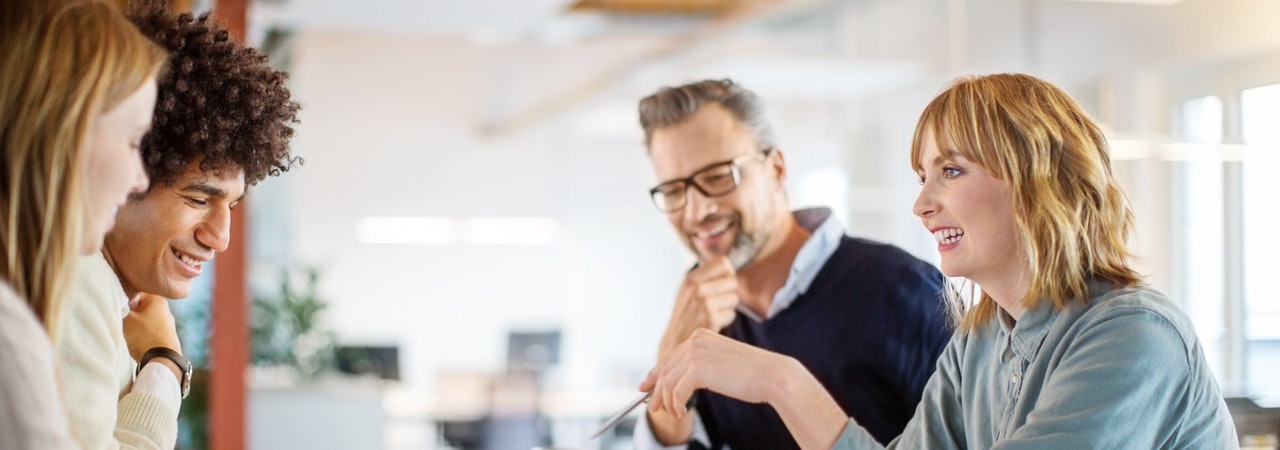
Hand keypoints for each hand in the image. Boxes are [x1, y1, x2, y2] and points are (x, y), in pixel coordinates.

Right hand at [122, 293, 181, 361]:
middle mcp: (164, 310)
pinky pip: (148, 330)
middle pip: (139, 306)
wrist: (163, 360)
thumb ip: (120, 307)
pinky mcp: (165, 336)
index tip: (118, 308)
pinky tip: (136, 341)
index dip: (124, 298)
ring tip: (129, 333)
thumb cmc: (145, 336)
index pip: (136, 292)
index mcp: (157, 300)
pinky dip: (140, 334)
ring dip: (133, 325)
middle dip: (128, 313)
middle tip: (122, 321)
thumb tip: (115, 301)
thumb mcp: (127, 318)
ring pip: (142, 319)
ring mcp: (166, 324)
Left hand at [642, 329, 792, 418]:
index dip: (655, 374)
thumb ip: (701, 366)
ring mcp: (696, 353)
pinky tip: (681, 412)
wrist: (772, 376)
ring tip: (674, 414)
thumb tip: (679, 382)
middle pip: (665, 369)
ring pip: (668, 382)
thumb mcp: (721, 364)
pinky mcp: (699, 368)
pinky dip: (675, 405)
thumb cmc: (752, 374)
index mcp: (701, 336)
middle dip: (656, 391)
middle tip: (653, 408)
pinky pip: (676, 391)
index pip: (670, 356)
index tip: (646, 387)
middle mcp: (696, 340)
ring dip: (667, 402)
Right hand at [658, 256, 738, 359]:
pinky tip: (712, 324)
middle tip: (719, 303)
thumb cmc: (686, 316)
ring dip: (728, 307)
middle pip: (733, 281)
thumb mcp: (688, 292)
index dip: (728, 274)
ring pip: (734, 298)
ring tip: (713, 314)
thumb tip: (730, 268)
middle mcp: (696, 288)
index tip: (723, 284)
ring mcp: (704, 303)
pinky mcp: (711, 318)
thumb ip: (706, 279)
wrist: (674, 343)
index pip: (724, 263)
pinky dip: (725, 320)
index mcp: (690, 278)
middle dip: (730, 292)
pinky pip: (731, 314)